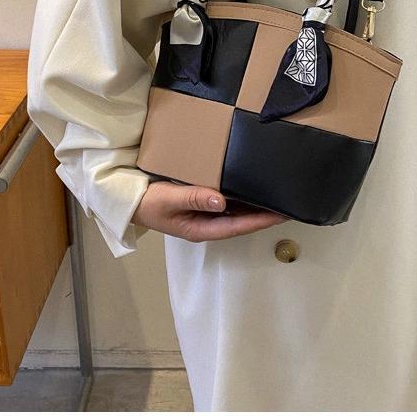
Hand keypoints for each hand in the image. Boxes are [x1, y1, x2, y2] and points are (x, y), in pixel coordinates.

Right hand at [136, 181, 278, 242]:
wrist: (128, 201)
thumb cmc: (148, 202)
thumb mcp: (168, 199)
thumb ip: (194, 198)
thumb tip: (221, 200)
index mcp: (201, 229)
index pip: (237, 226)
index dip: (259, 220)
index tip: (281, 214)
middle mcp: (206, 223)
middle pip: (241, 220)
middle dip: (263, 214)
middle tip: (287, 201)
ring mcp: (203, 215)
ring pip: (235, 212)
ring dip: (254, 205)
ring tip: (275, 194)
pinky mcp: (200, 204)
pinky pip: (225, 202)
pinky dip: (240, 196)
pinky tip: (250, 186)